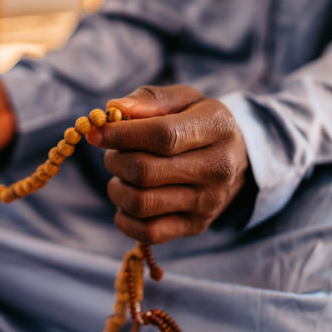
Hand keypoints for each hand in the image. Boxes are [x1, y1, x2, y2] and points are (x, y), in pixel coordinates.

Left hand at [87, 85, 250, 243]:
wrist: (236, 159)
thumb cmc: (198, 122)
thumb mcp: (183, 99)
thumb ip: (149, 99)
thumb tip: (114, 108)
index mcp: (216, 129)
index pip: (162, 136)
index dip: (121, 135)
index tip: (96, 133)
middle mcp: (218, 169)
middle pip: (146, 172)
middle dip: (116, 161)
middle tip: (113, 154)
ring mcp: (208, 202)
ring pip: (141, 203)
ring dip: (117, 189)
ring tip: (121, 176)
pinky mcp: (196, 226)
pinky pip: (148, 232)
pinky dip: (125, 218)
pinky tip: (127, 201)